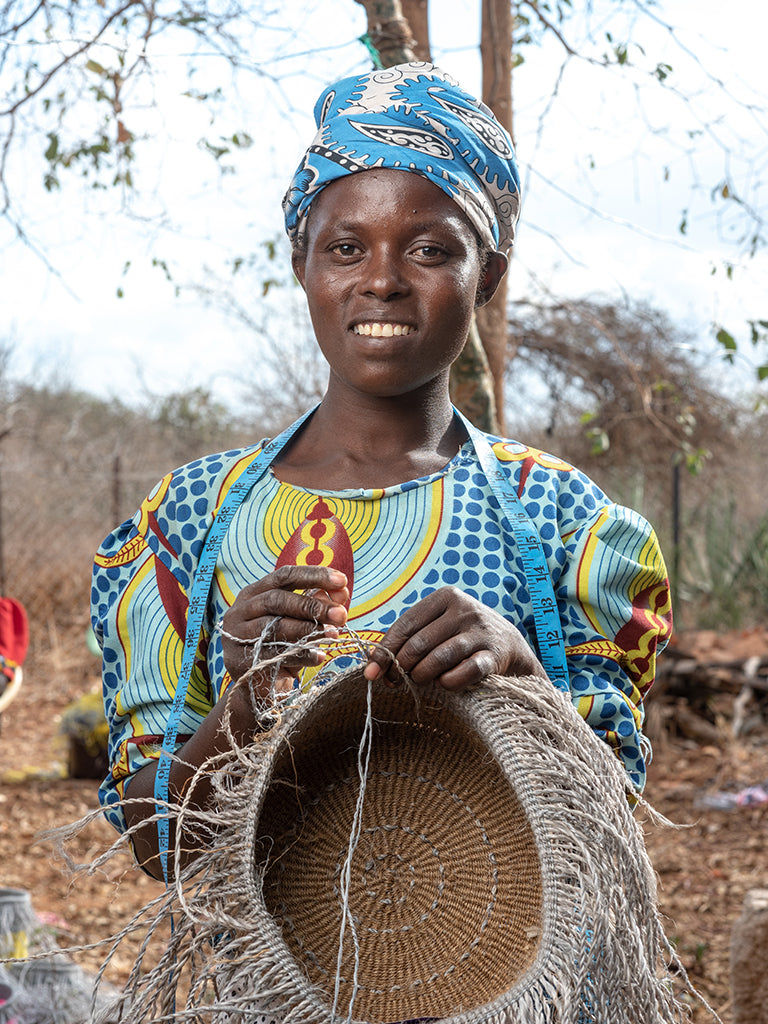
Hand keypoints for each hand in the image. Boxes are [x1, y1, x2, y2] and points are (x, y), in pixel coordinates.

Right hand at [221, 565, 348, 691]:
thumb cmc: (279, 645)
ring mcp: (237, 637)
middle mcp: (240, 611)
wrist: (255, 686)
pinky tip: (319, 657)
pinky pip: (276, 655)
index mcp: (253, 593)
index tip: (342, 581)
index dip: (314, 575)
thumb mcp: (296, 621)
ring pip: (275, 627)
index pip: (284, 576)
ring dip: (309, 630)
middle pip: (278, 600)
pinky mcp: (241, 662)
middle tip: (341, 614)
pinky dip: (302, 655)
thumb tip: (341, 593)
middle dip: (313, 606)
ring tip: (333, 635)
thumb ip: (316, 605)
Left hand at [363, 586, 546, 690]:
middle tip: (396, 681)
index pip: (406, 625)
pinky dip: (449, 682)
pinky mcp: (494, 655)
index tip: (373, 672)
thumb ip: (408, 640)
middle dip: (401, 667)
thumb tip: (371, 665)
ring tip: (419, 681)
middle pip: (419, 643)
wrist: (509, 646)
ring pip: (439, 658)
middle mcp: (464, 609)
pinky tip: (445, 684)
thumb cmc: (461, 637)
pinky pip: (464, 672)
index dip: (385, 651)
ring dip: (422, 676)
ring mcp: (481, 631)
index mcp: (445, 597)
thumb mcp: (437, 627)